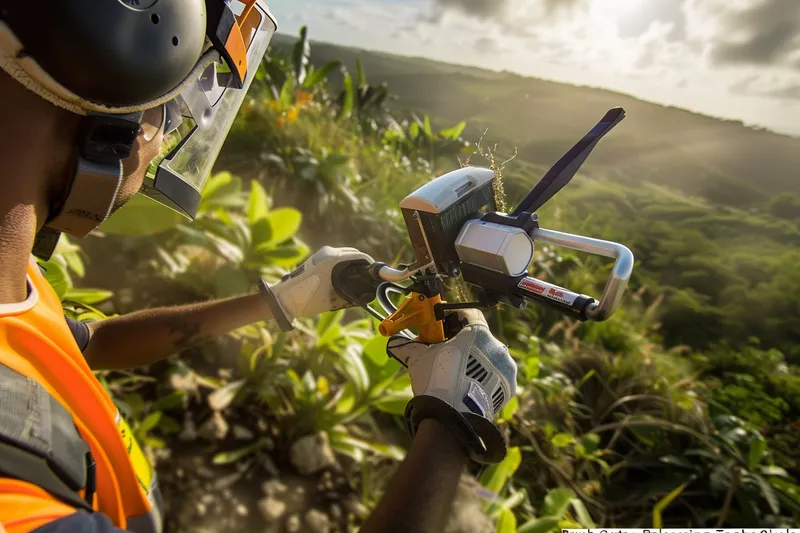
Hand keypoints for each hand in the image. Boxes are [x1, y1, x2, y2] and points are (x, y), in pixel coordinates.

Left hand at [266, 246, 373, 327]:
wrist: (284, 298)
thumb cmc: (309, 299)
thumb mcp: (333, 299)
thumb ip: (350, 294)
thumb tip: (366, 294)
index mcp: (334, 259)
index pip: (359, 256)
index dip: (370, 264)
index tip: (376, 275)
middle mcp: (329, 252)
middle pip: (352, 253)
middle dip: (362, 264)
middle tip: (368, 277)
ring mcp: (322, 253)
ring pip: (344, 254)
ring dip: (352, 263)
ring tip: (359, 277)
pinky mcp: (316, 258)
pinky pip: (336, 257)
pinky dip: (343, 264)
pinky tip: (346, 276)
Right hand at [386, 309, 516, 463]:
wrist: (453, 418)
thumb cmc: (436, 379)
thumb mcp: (419, 358)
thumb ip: (408, 346)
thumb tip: (394, 342)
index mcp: (478, 332)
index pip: (467, 313)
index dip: (452, 318)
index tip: (440, 326)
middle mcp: (497, 346)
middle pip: (477, 338)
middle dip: (461, 343)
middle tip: (443, 351)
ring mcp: (505, 368)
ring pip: (487, 357)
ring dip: (473, 361)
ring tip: (454, 373)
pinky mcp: (508, 388)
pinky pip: (494, 376)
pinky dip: (482, 378)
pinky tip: (467, 386)